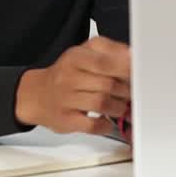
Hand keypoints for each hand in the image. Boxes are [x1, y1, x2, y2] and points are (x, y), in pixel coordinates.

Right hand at [14, 36, 130, 135]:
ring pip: (102, 103)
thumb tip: (132, 55)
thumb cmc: (66, 73)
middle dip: (126, 90)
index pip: (105, 62)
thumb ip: (109, 51)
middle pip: (108, 84)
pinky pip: (91, 125)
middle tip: (134, 92)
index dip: (126, 69)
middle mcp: (69, 77)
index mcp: (76, 57)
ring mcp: (66, 100)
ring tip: (122, 105)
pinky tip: (108, 121)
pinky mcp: (65, 120)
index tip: (140, 73)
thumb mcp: (83, 53)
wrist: (36, 94)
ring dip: (119, 107)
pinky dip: (105, 125)